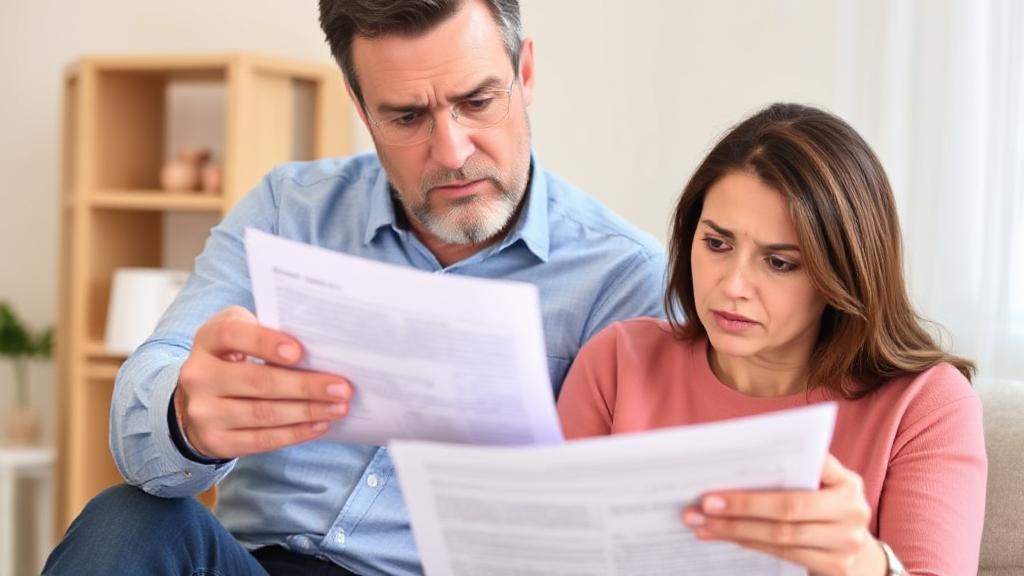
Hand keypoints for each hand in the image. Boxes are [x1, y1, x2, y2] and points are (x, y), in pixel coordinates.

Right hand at [174, 306, 353, 458]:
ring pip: (263, 413)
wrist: (197, 398)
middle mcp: (198, 375)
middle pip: (257, 381)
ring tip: (338, 407)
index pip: (232, 334)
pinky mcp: (215, 441)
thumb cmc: (235, 356)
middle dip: (305, 386)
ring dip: (307, 412)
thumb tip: (319, 346)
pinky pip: (261, 440)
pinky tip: (319, 425)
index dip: (265, 343)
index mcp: (208, 339)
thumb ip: (269, 330)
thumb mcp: (242, 332)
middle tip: (341, 387)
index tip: (299, 352)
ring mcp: (203, 412)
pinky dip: (295, 433)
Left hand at [682, 454, 887, 575]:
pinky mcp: (836, 568)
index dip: (782, 458)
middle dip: (741, 505)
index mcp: (847, 481)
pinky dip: (749, 544)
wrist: (857, 549)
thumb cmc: (825, 504)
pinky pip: (783, 554)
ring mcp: (846, 543)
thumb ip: (797, 469)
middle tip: (704, 504)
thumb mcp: (822, 482)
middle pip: (788, 508)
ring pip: (781, 536)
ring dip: (736, 530)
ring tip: (703, 523)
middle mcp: (853, 511)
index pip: (809, 465)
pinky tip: (724, 537)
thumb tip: (739, 457)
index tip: (730, 467)